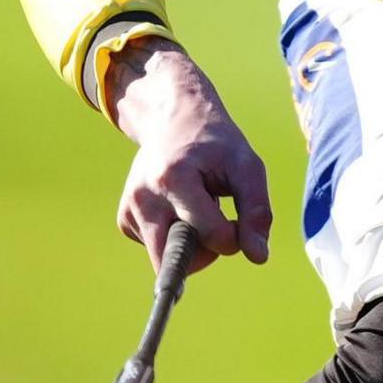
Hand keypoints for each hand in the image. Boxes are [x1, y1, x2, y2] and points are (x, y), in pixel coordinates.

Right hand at [103, 36, 272, 275]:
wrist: (173, 121)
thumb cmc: (216, 146)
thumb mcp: (247, 167)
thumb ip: (256, 212)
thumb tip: (258, 258)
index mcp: (174, 179)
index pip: (214, 237)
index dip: (235, 235)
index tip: (236, 215)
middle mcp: (143, 197)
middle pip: (178, 260)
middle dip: (206, 252)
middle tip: (215, 218)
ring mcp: (129, 209)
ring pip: (167, 259)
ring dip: (191, 243)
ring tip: (196, 205)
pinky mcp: (124, 220)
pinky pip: (157, 250)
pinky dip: (175, 238)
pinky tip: (178, 208)